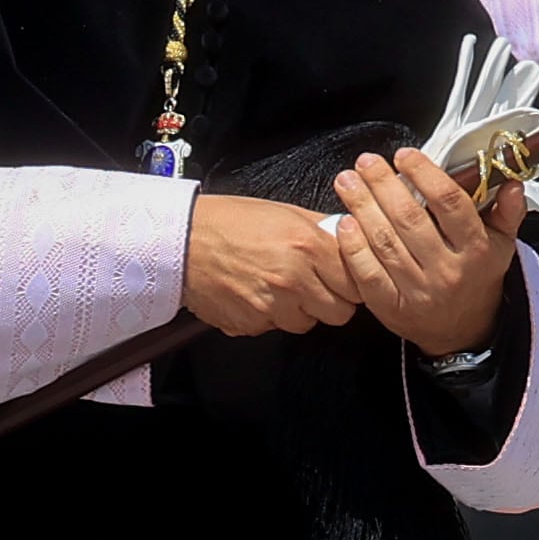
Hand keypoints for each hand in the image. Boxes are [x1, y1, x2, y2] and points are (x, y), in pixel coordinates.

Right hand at [181, 195, 359, 335]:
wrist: (182, 240)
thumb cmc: (229, 221)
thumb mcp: (284, 211)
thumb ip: (321, 229)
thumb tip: (350, 237)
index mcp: (307, 246)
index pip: (356, 282)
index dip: (351, 280)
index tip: (342, 276)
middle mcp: (294, 279)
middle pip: (340, 312)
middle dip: (332, 300)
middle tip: (317, 285)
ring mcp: (272, 306)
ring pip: (308, 323)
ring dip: (301, 310)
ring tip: (282, 287)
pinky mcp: (252, 324)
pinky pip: (276, 328)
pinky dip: (272, 316)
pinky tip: (258, 293)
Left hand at [326, 148, 525, 358]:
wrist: (462, 332)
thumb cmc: (476, 278)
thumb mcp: (501, 246)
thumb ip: (508, 213)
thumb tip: (512, 182)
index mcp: (477, 250)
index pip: (450, 204)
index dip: (425, 175)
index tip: (405, 155)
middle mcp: (448, 271)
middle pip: (410, 220)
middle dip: (383, 185)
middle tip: (366, 161)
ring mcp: (419, 292)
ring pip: (385, 243)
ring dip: (362, 207)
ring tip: (347, 182)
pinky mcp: (392, 308)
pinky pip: (368, 274)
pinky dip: (353, 247)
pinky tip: (344, 223)